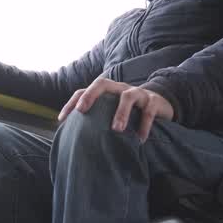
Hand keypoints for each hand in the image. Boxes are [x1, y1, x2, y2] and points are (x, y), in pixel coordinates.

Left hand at [59, 77, 173, 141]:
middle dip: (90, 95)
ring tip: (116, 129)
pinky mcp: (154, 101)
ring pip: (127, 97)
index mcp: (108, 92)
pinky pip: (148, 111)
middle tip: (82, 110)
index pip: (84, 90)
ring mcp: (138, 93)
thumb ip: (98, 120)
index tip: (62, 119)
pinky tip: (140, 139)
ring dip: (121, 112)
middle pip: (102, 83)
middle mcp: (120, 89)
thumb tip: (75, 138)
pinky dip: (144, 125)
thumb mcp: (112, 113)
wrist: (161, 105)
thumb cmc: (131, 113)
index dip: (71, 103)